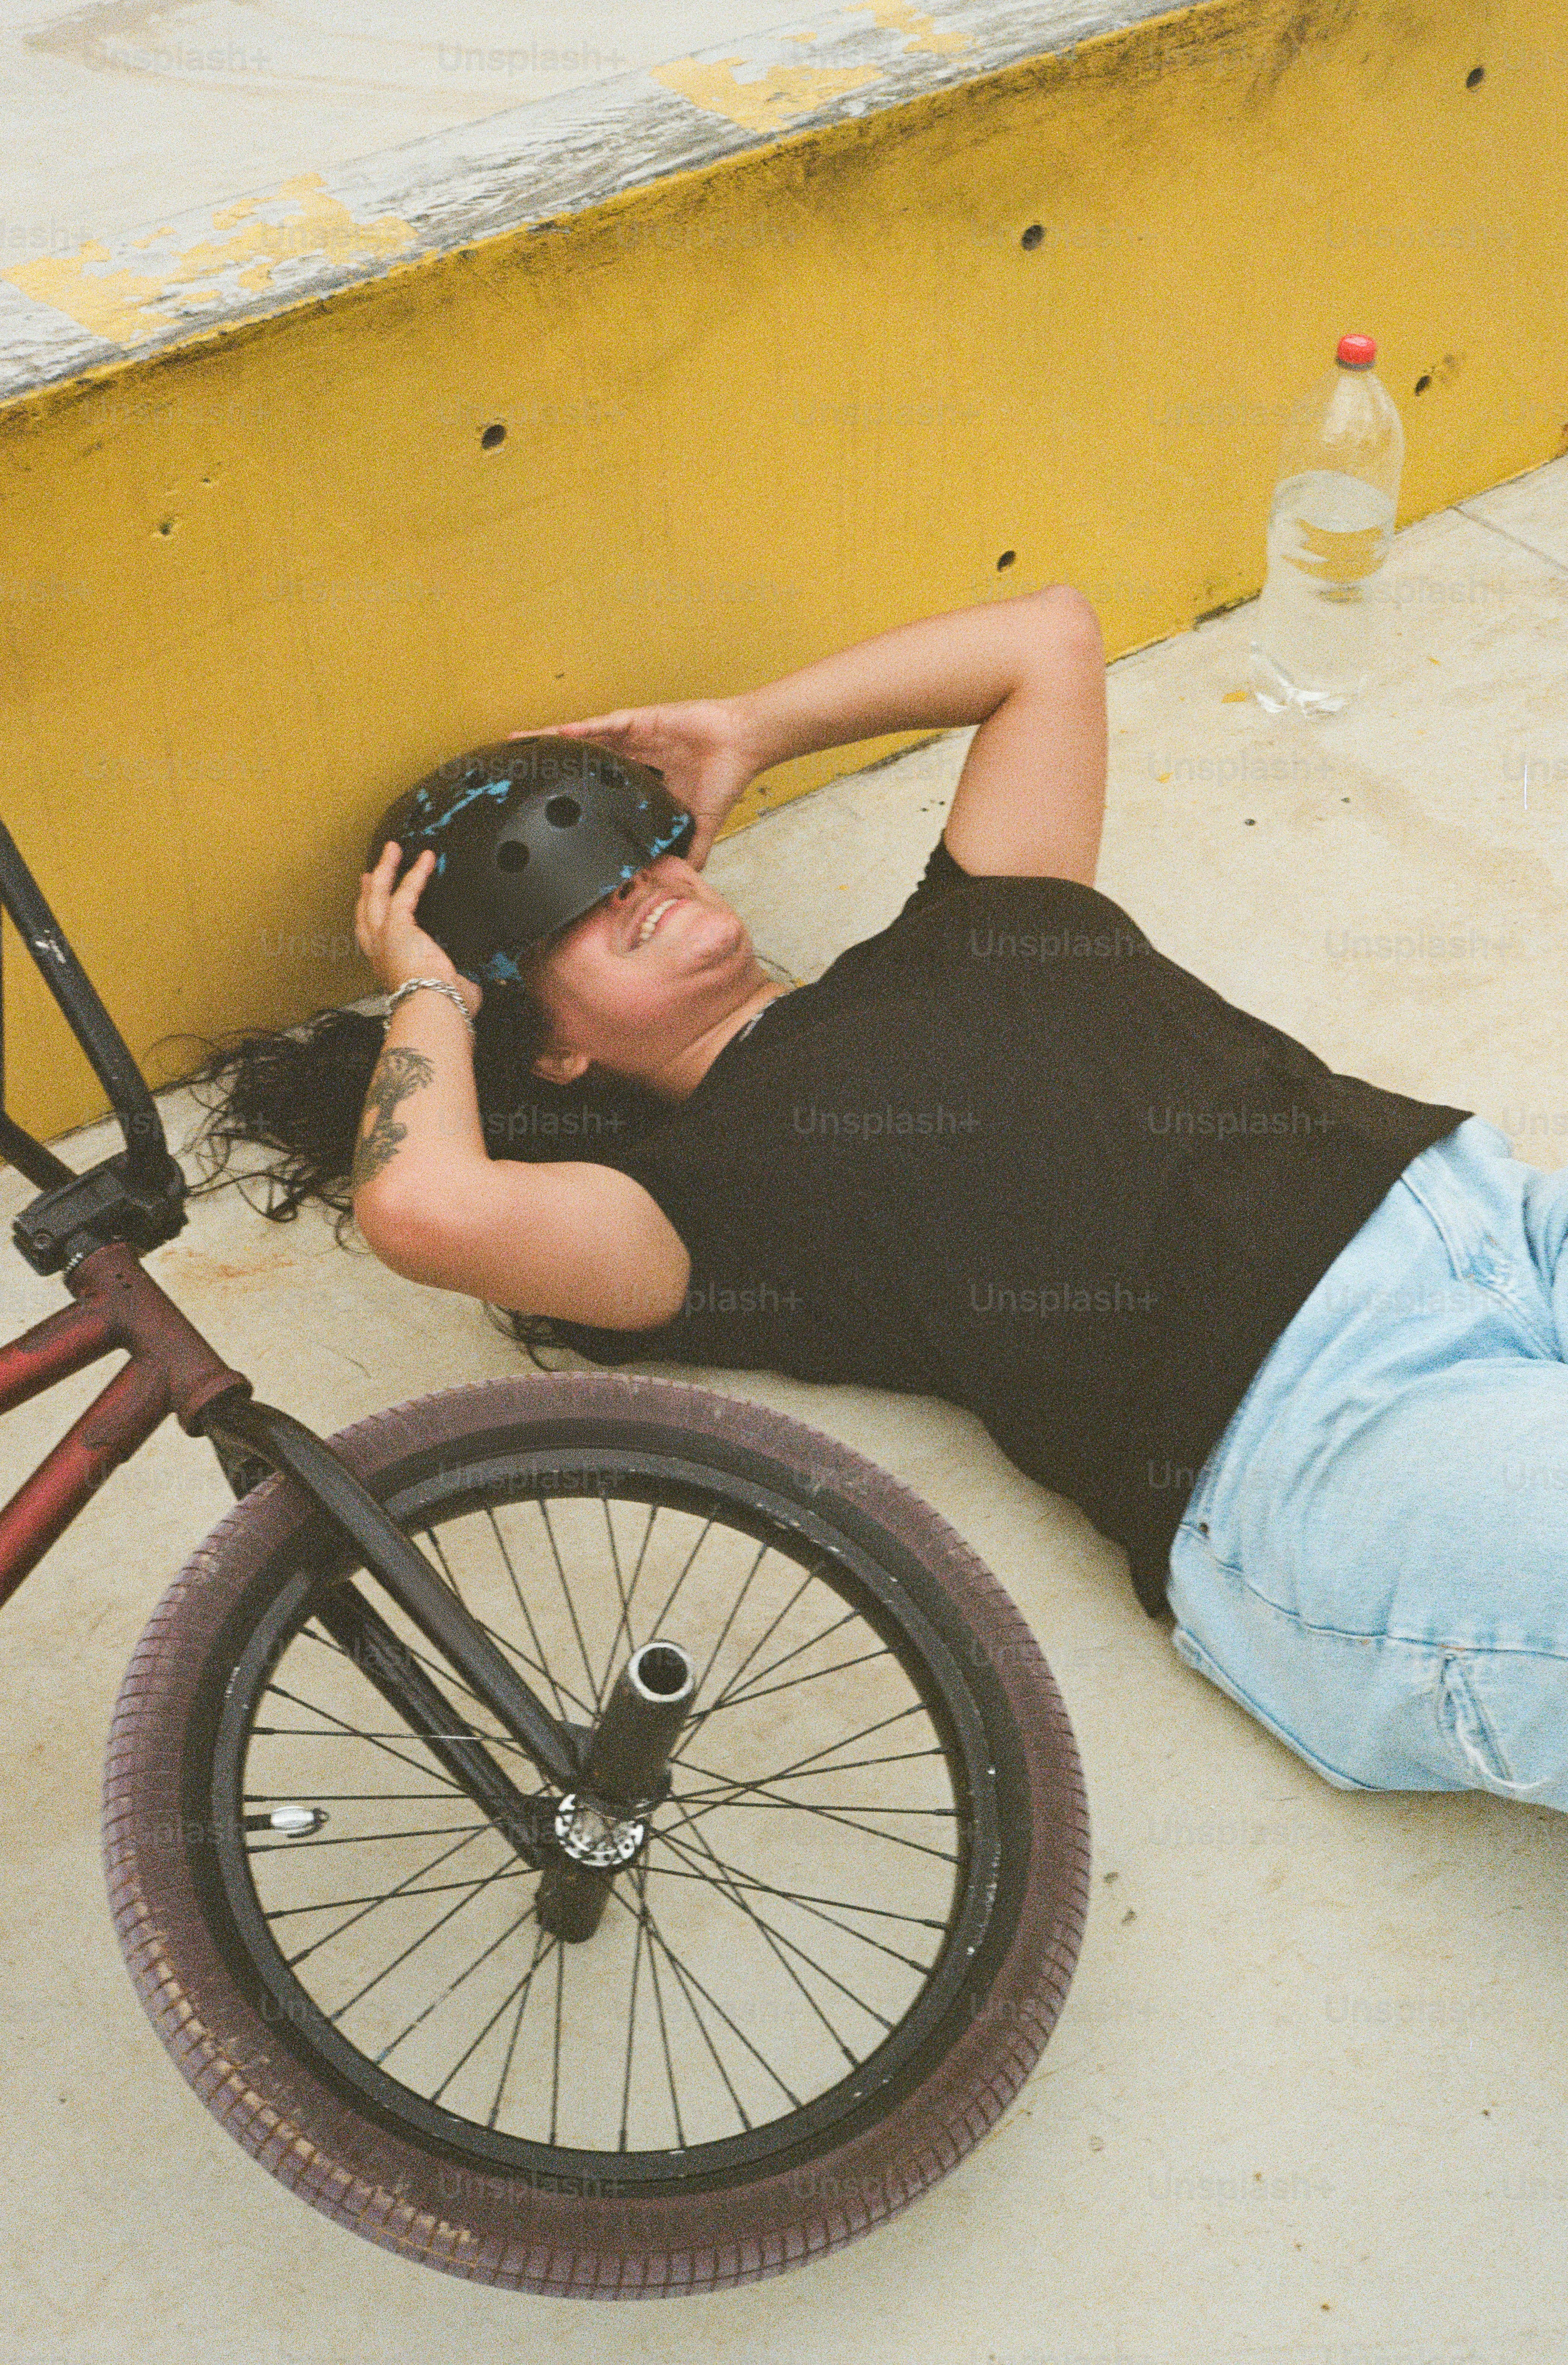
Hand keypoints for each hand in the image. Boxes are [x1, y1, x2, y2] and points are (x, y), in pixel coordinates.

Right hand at [354, 844, 482, 1015]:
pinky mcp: (396, 925)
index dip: (373, 917)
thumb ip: (455, 980)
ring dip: (386, 869)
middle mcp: (381, 952)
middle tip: (372, 870)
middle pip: (367, 911)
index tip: (374, 902)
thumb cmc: (441, 1007)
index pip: (376, 936)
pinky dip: (415, 873)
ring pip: (379, 895)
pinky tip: (425, 858)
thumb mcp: (447, 989)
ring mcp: (385, 937)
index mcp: (390, 967)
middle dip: (370, 888)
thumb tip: (471, 981)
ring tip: (393, 849)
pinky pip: (404, 892)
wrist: (432, 1006)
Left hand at [508, 697, 761, 868]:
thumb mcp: (699, 826)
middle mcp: (628, 756)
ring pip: (582, 740)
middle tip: (515, 773)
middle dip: (548, 765)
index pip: (596, 785)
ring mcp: (630, 736)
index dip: (571, 792)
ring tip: (518, 744)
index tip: (545, 806)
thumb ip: (688, 852)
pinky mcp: (638, 720)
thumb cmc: (723, 777)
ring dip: (551, 742)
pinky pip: (603, 725)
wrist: (742, 745)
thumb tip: (679, 881)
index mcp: (638, 779)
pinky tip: (557, 733)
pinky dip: (580, 729)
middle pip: (578, 760)